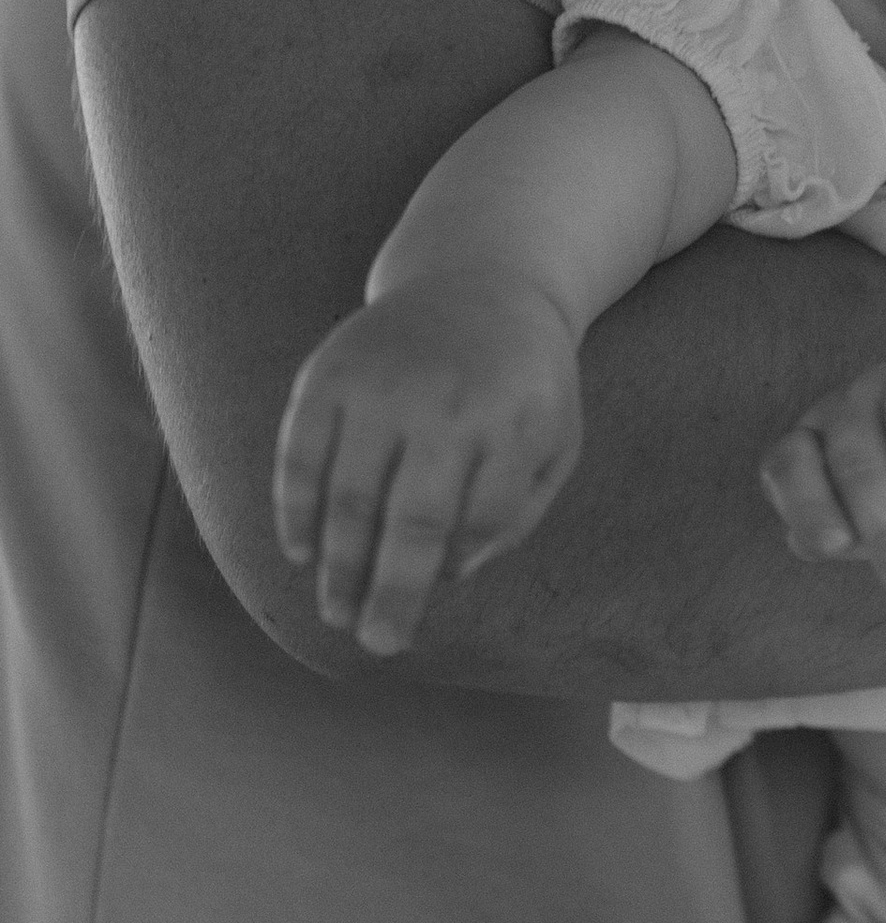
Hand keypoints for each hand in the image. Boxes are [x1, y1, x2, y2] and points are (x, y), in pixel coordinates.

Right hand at [272, 269, 583, 655]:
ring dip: (337, 565)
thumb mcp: (554, 439)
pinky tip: (299, 552)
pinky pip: (300, 456)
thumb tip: (452, 572)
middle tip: (379, 644)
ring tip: (336, 612)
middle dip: (390, 593)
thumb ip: (517, 511)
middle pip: (411, 521)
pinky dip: (294, 510)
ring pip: (348, 496)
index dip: (459, 560)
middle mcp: (444, 403)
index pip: (480, 518)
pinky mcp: (328, 375)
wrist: (479, 279)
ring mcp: (380, 386)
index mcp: (511, 421)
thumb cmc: (523, 383)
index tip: (442, 581)